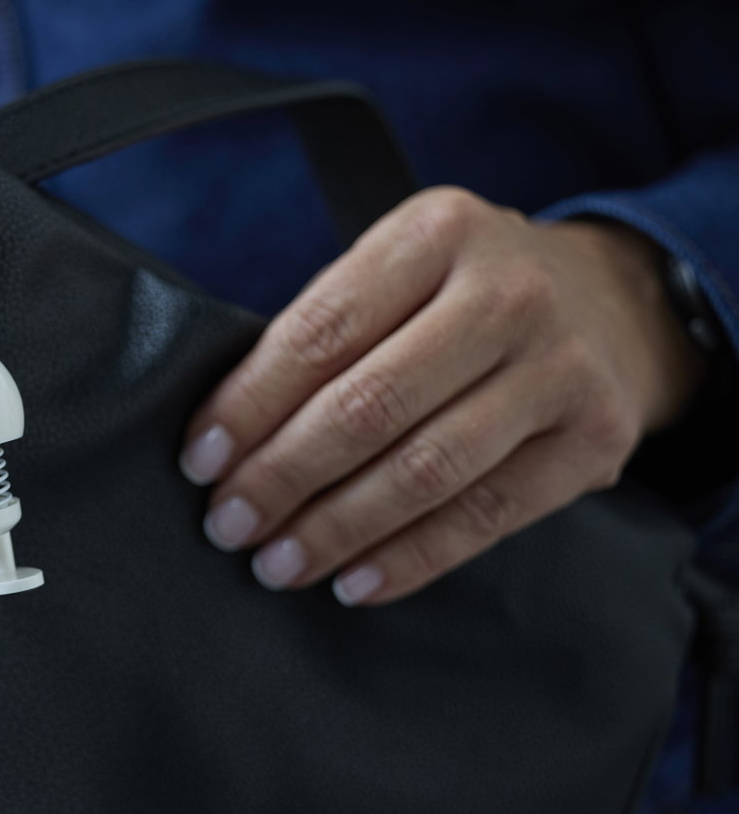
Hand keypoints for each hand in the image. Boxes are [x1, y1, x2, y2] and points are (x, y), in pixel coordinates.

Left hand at [179, 186, 704, 606]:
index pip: (320, 331)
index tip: (200, 460)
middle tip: (228, 524)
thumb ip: (328, 328)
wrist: (614, 302)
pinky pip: (483, 516)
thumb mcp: (401, 268)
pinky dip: (409, 558)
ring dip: (336, 528)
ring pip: (424, 469)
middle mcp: (506, 293)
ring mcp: (559, 367)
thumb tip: (226, 434)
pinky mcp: (593, 439)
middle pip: (368, 405)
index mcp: (436, 232)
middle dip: (282, 476)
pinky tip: (353, 581)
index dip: (250, 405)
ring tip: (277, 563)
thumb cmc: (464, 291)